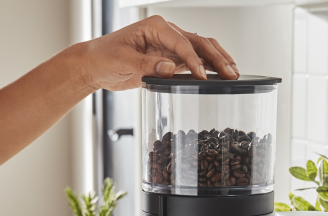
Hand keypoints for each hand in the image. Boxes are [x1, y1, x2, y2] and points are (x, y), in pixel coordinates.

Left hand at [80, 15, 238, 90]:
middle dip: (217, 58)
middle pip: (199, 43)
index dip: (194, 60)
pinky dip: (207, 68)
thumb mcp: (123, 60)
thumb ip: (147, 64)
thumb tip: (170, 68)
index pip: (183, 43)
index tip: (203, 75)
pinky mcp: (169, 60)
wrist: (94, 65)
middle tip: (231, 72)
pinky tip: (219, 76)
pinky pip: (192, 62)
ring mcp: (169, 47)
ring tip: (233, 73)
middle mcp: (166, 33)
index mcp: (156, 26)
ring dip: (217, 61)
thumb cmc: (104, 56)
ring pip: (201, 50)